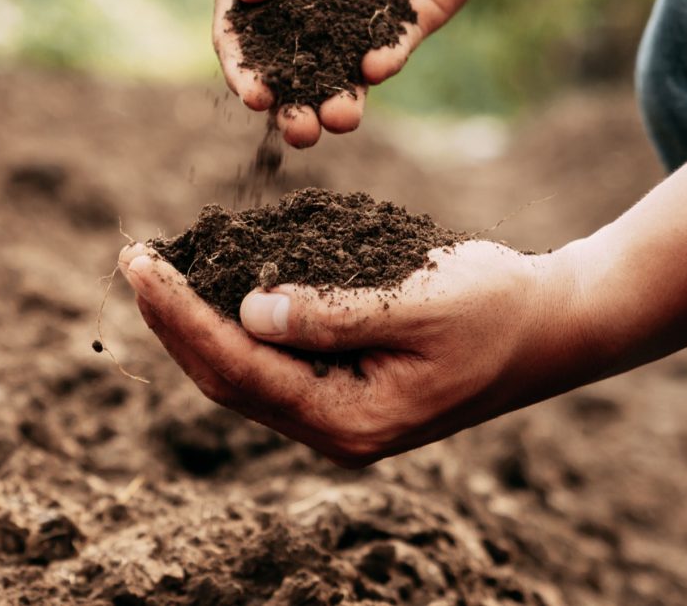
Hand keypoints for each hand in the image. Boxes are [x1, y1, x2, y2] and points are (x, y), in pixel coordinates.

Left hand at [120, 240, 592, 466]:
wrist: (552, 326)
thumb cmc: (497, 307)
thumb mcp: (419, 302)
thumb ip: (333, 312)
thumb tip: (247, 311)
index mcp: (351, 420)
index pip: (241, 369)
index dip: (183, 316)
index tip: (143, 264)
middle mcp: (336, 429)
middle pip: (228, 380)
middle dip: (175, 320)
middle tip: (134, 258)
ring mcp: (340, 413)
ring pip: (244, 373)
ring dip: (197, 322)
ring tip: (157, 269)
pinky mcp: (346, 387)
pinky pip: (273, 360)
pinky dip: (237, 321)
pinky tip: (215, 284)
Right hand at [214, 0, 498, 147]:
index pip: (241, 29)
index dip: (243, 67)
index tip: (255, 96)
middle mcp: (305, 2)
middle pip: (289, 68)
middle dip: (292, 105)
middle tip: (301, 130)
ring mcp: (354, 17)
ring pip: (339, 74)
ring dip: (337, 102)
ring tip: (340, 119)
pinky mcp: (404, 21)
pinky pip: (389, 51)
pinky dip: (382, 62)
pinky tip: (378, 65)